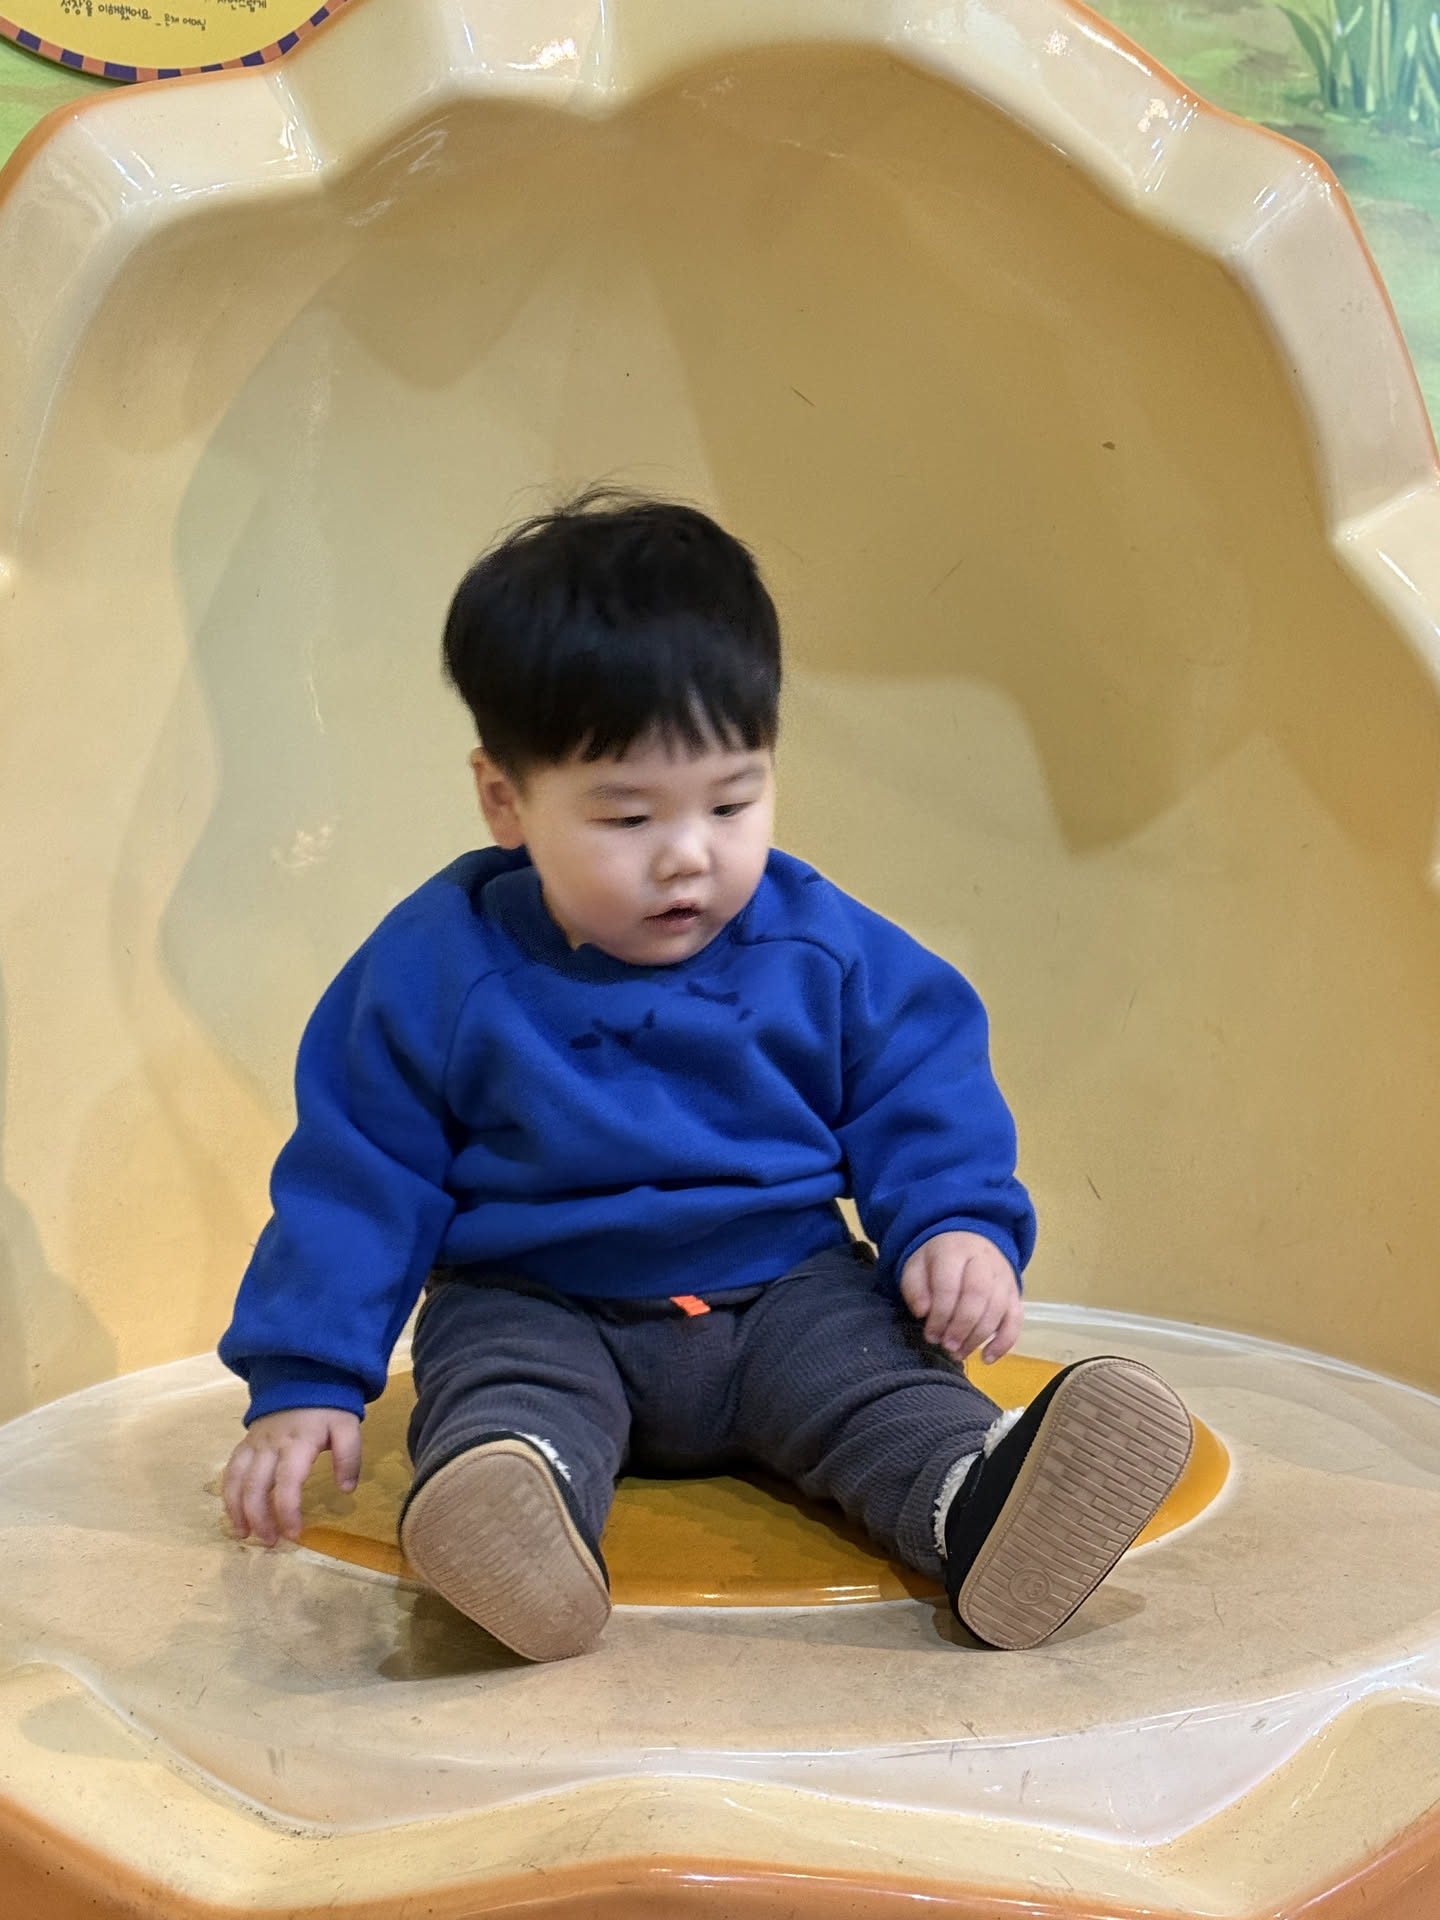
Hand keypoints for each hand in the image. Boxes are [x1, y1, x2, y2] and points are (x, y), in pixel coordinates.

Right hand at [222, 1407, 361, 1546]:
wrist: (303, 1376)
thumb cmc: (328, 1408)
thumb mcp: (348, 1427)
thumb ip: (349, 1456)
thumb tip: (346, 1489)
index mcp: (298, 1443)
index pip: (288, 1483)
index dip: (288, 1511)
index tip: (294, 1533)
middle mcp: (271, 1445)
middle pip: (256, 1486)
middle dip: (259, 1518)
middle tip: (269, 1542)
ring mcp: (254, 1443)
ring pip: (236, 1479)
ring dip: (236, 1509)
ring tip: (244, 1534)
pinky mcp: (245, 1443)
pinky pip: (230, 1469)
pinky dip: (228, 1493)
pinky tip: (234, 1512)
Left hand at [900, 1230, 1022, 1363]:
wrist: (969, 1241)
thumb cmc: (937, 1261)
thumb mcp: (916, 1267)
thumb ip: (914, 1288)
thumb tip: (923, 1313)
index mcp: (954, 1251)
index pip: (949, 1285)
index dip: (940, 1315)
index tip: (930, 1336)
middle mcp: (983, 1261)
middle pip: (978, 1295)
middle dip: (961, 1326)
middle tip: (947, 1346)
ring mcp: (1003, 1277)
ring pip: (998, 1308)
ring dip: (978, 1337)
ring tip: (959, 1354)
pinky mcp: (1015, 1294)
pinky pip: (1016, 1319)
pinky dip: (1004, 1342)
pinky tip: (987, 1358)